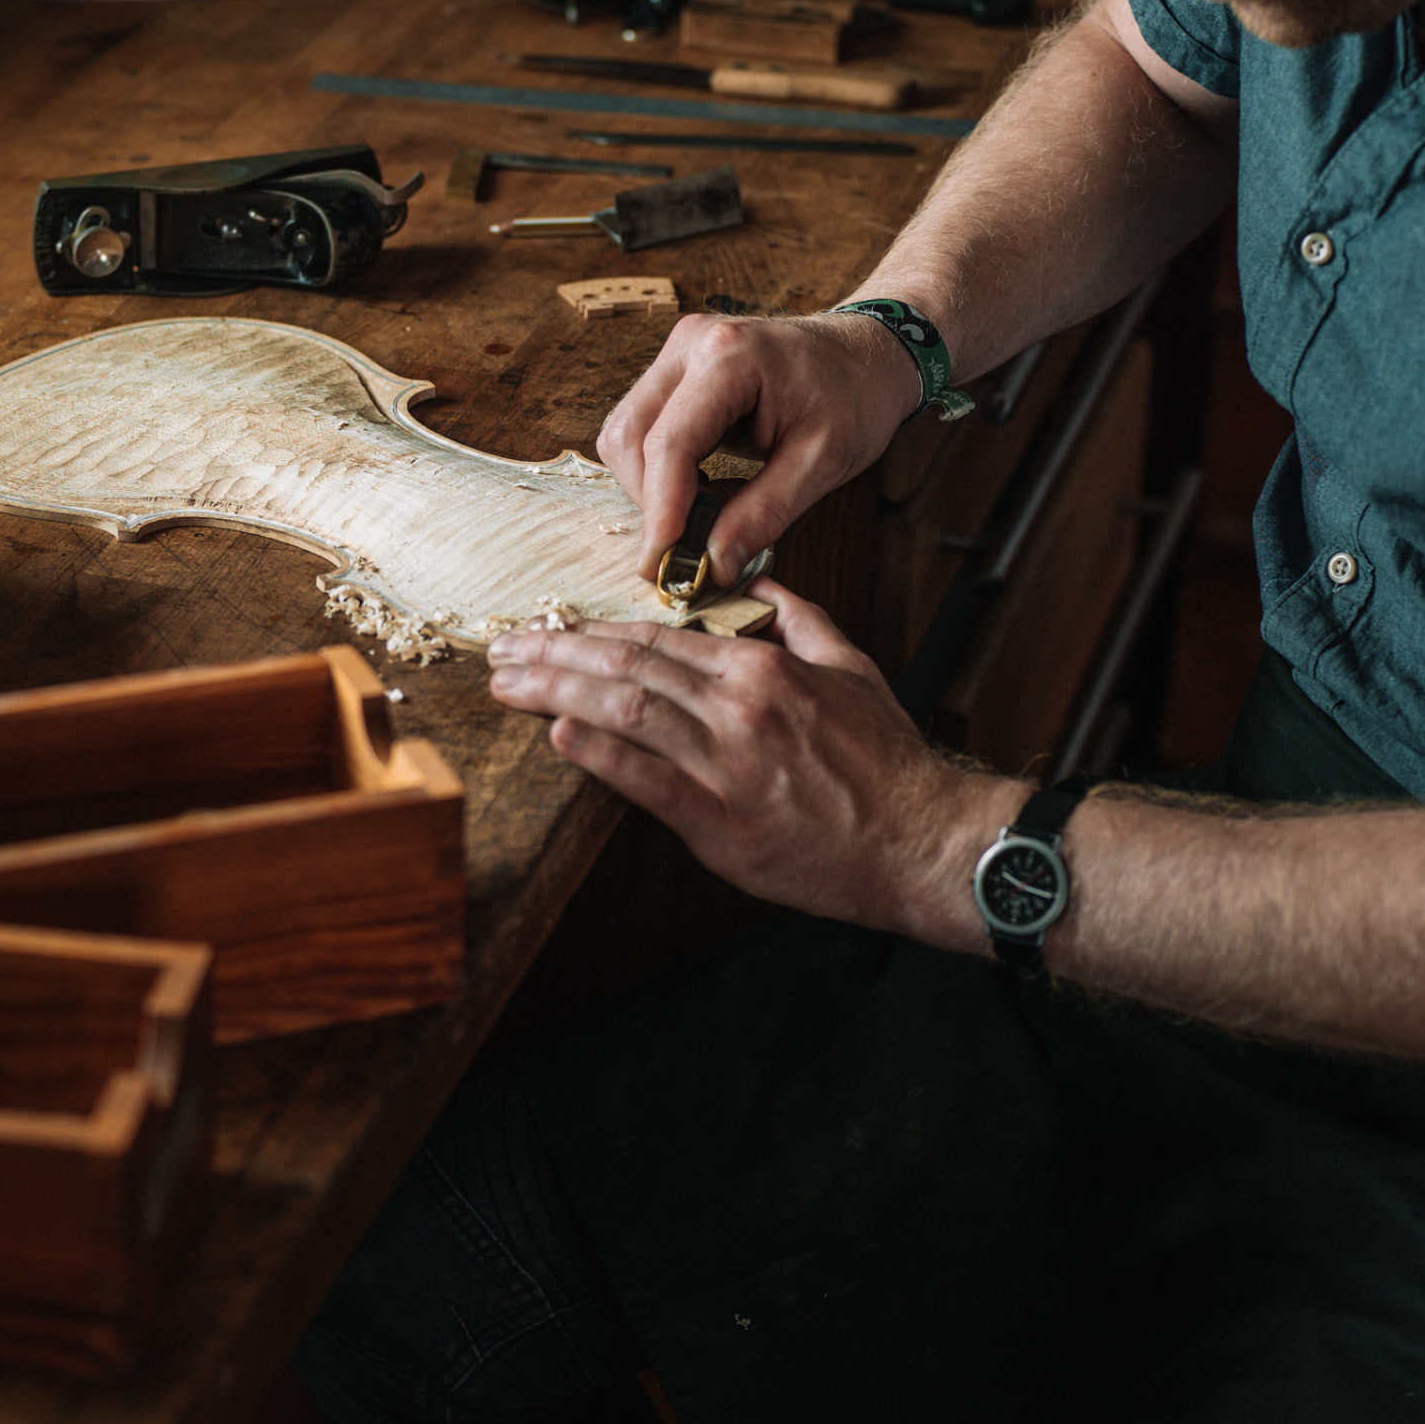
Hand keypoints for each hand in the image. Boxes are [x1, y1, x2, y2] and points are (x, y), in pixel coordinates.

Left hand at [487, 580, 1005, 950]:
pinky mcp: (720, 821)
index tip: (550, 628)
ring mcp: (726, 763)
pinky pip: (646, 780)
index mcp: (762, 668)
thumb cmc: (887, 763)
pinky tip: (559, 734)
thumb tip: (761, 583)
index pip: (657, 636)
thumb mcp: (851, 669)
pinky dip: (599, 754)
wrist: (921, 839)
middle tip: (503, 648)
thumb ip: (801, 620)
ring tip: (508, 684)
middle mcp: (737, 707)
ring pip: (624, 711)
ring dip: (555, 693)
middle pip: (626, 665)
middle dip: (554, 653)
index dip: (593, 630)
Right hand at [598, 311, 921, 580]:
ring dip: (652, 487)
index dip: (662, 511)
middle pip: (629, 436)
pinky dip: (660, 470)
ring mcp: (678, 351)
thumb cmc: (856, 396)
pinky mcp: (676, 368)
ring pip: (625, 433)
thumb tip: (713, 565)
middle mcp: (691, 344)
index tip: (662, 565)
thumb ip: (764, 514)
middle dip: (651, 502)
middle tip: (686, 550)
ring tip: (704, 516)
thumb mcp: (822, 462)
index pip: (670, 444)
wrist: (868, 352)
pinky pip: (643, 427)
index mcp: (730, 356)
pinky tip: (703, 489)